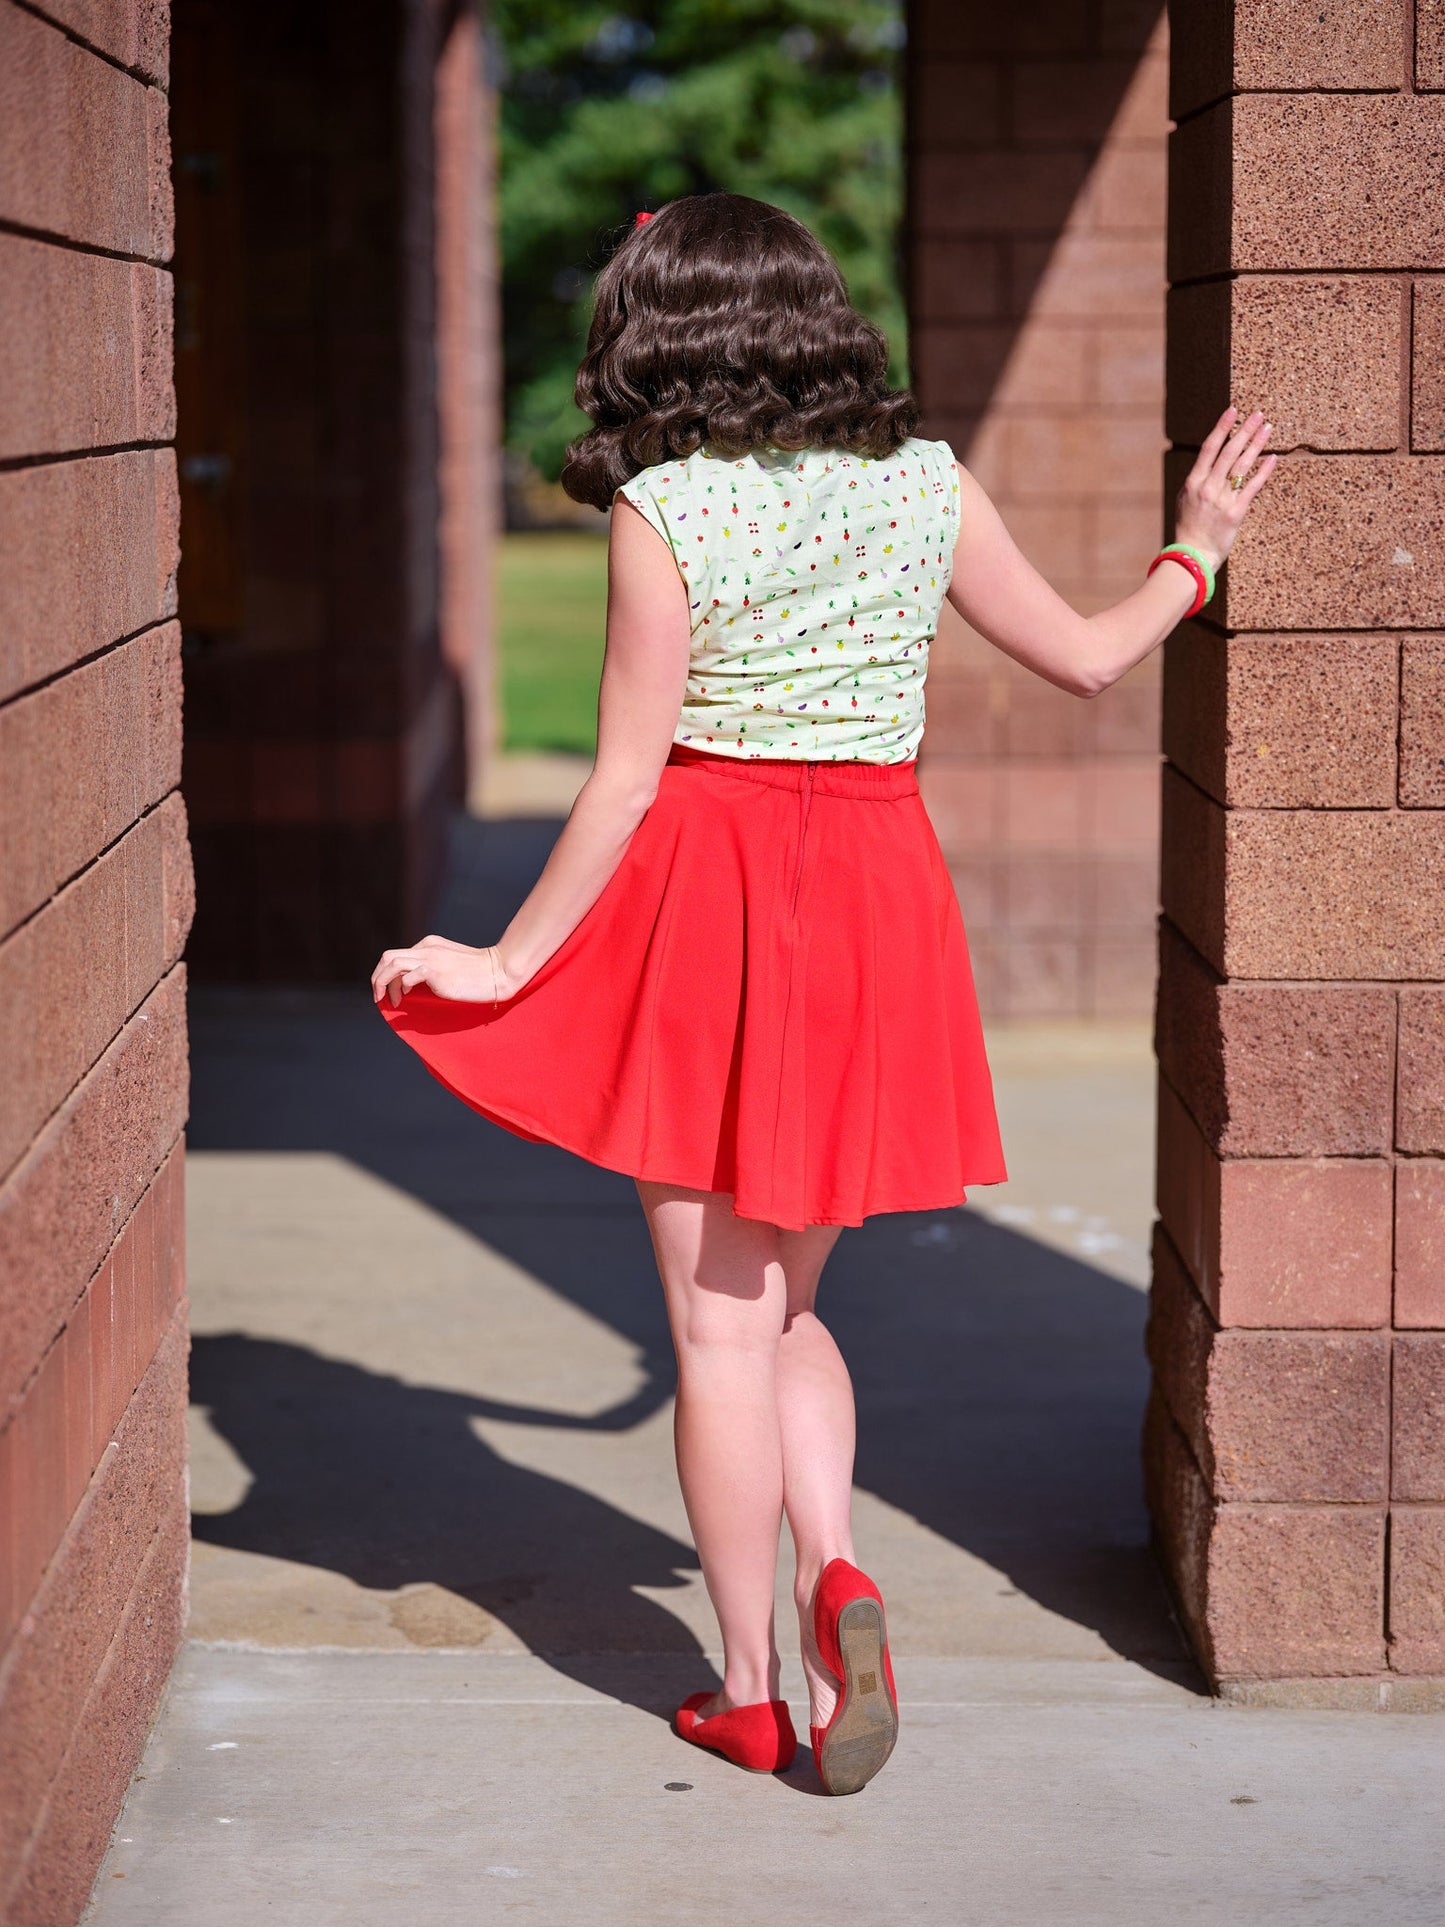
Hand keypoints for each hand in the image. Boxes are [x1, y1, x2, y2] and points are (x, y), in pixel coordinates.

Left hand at [370, 934, 523, 1007]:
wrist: (498, 972)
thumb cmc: (478, 973)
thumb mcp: (450, 964)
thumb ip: (432, 968)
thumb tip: (411, 985)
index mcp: (429, 944)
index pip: (398, 955)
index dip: (389, 974)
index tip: (392, 992)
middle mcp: (426, 948)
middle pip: (388, 957)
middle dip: (378, 977)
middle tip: (379, 996)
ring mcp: (429, 958)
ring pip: (391, 964)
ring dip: (383, 983)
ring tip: (386, 1000)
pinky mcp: (434, 970)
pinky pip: (407, 977)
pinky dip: (402, 988)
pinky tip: (408, 997)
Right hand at [1173, 405, 1277, 572]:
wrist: (1191, 557)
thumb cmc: (1188, 529)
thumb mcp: (1186, 500)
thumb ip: (1199, 481)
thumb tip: (1211, 463)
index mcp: (1193, 482)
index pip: (1209, 448)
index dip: (1222, 428)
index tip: (1233, 411)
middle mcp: (1208, 487)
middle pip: (1229, 452)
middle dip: (1244, 430)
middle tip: (1258, 414)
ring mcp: (1222, 500)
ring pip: (1242, 465)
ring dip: (1256, 444)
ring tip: (1267, 428)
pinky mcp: (1235, 512)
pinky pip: (1252, 487)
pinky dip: (1263, 472)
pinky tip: (1272, 457)